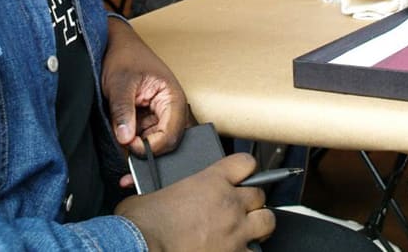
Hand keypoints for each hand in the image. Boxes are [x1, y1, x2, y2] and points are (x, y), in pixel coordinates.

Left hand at [102, 19, 187, 162]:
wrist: (114, 45)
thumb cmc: (123, 57)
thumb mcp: (119, 84)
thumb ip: (123, 111)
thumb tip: (125, 139)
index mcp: (173, 97)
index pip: (172, 134)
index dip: (152, 146)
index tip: (130, 144)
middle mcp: (171, 109)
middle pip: (167, 142)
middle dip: (147, 150)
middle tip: (125, 150)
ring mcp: (160, 114)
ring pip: (155, 142)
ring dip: (139, 146)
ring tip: (122, 140)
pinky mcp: (149, 118)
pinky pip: (145, 137)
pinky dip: (134, 141)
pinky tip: (124, 137)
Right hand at [116, 153, 274, 251]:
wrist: (141, 248)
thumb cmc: (143, 225)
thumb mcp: (151, 193)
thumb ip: (164, 185)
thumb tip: (151, 185)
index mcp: (211, 181)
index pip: (245, 163)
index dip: (245, 169)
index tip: (241, 176)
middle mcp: (229, 203)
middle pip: (259, 195)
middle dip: (251, 201)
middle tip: (238, 208)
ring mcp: (235, 231)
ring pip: (266, 222)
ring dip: (258, 225)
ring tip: (246, 230)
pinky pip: (255, 251)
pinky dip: (247, 250)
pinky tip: (235, 250)